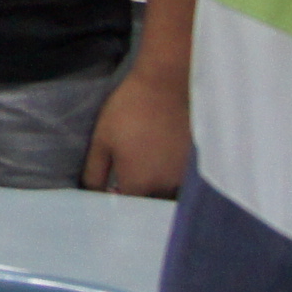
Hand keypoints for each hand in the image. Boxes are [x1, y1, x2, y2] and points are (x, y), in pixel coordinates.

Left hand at [82, 63, 188, 195]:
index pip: (127, 207)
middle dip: (141, 195)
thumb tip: (93, 192)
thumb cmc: (130, 110)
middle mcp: (165, 187)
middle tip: (131, 174)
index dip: (119, 199)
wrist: (167, 85)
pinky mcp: (198, 163)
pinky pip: (185, 179)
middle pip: (151, 203)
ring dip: (159, 185)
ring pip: (169, 192)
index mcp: (138, 183)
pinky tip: (166, 155)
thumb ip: (95, 170)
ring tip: (149, 162)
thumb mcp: (102, 139)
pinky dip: (174, 173)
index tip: (113, 188)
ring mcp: (185, 176)